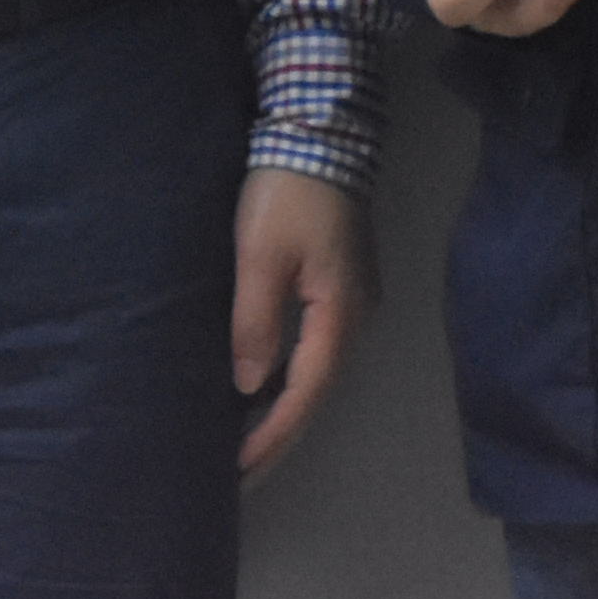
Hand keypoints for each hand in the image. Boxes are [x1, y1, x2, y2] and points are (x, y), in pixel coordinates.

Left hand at [227, 166, 366, 478]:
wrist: (321, 130)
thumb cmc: (287, 192)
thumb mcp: (260, 255)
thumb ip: (255, 322)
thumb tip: (249, 385)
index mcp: (340, 312)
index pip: (305, 392)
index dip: (273, 433)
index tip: (240, 468)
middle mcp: (357, 313)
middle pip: (318, 387)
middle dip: (281, 430)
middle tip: (241, 468)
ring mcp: (355, 296)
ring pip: (320, 367)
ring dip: (287, 403)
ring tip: (250, 435)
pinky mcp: (344, 280)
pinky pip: (319, 344)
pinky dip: (294, 372)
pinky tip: (269, 382)